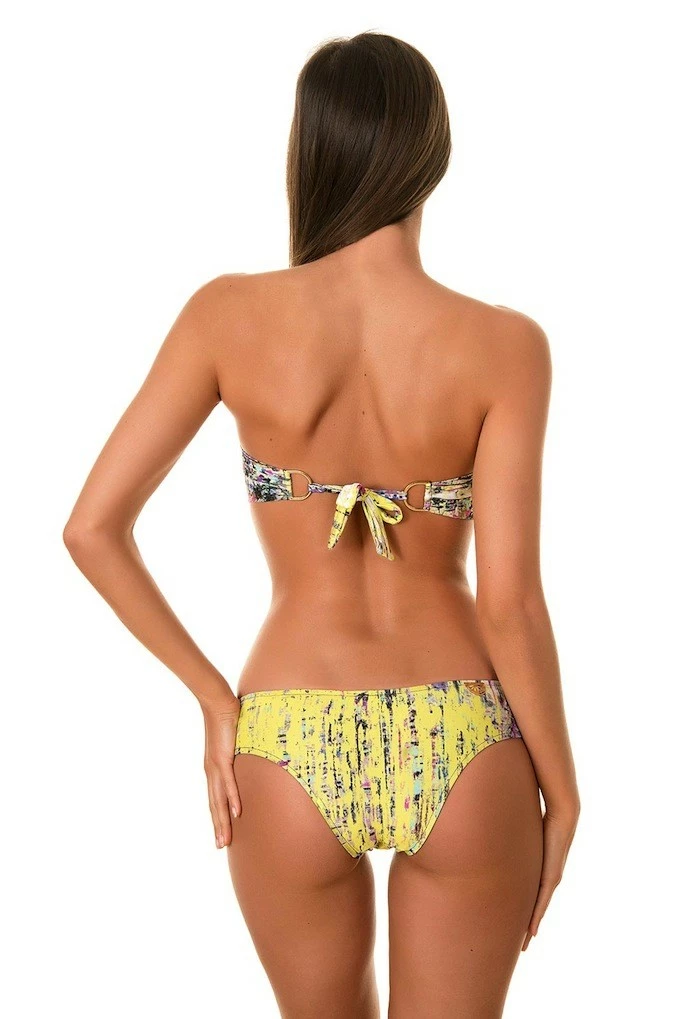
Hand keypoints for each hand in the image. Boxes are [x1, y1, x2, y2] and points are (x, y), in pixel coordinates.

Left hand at [202, 696, 241, 848]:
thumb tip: (248, 755)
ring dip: (223, 822)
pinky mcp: (223, 759)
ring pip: (220, 800)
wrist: (217, 702)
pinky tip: (237, 813)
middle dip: (218, 827)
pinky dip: (233, 799)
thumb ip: (238, 753)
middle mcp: (212, 772)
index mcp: (213, 769)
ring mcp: (216, 767)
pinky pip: (230, 783)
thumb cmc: (227, 719)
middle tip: (221, 847)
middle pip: (215, 805)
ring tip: (225, 840)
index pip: (215, 798)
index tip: (221, 834)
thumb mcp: (234, 742)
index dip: (218, 817)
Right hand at [522, 804, 578, 950]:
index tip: (518, 925)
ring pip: (538, 910)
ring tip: (523, 944)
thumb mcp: (523, 833)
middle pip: (535, 909)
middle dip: (527, 927)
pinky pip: (541, 903)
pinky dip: (536, 918)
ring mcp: (550, 880)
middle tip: (520, 945)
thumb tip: (497, 829)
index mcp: (540, 870)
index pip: (531, 896)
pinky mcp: (551, 878)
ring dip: (530, 928)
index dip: (525, 912)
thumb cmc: (542, 818)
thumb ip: (513, 837)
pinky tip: (531, 932)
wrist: (562, 815)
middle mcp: (548, 878)